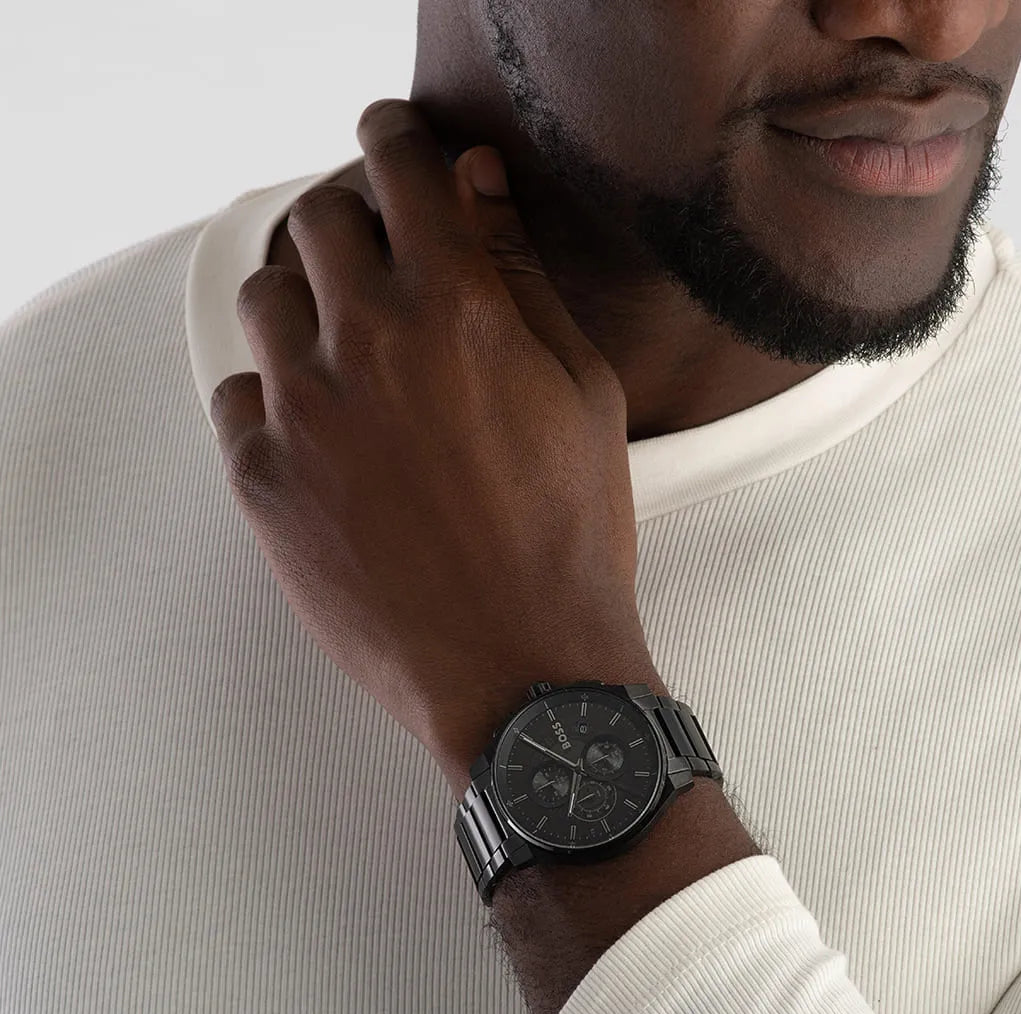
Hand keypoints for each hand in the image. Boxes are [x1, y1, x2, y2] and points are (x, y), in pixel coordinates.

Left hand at [210, 98, 657, 784]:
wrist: (523, 667)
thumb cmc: (570, 537)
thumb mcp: (584, 393)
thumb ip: (522, 277)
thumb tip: (478, 191)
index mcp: (455, 307)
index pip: (397, 163)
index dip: (397, 141)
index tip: (397, 149)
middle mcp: (364, 342)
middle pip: (314, 217)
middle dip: (351, 223)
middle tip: (381, 264)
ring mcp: (301, 412)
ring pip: (265, 298)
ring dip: (307, 305)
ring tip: (352, 357)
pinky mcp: (262, 480)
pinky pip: (238, 397)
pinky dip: (276, 398)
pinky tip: (328, 436)